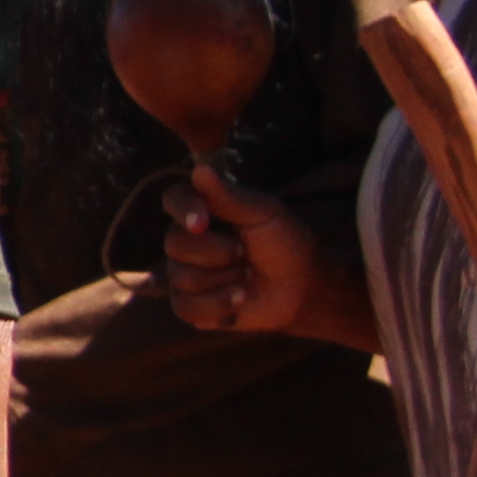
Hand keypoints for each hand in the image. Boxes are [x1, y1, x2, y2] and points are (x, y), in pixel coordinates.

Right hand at [156, 164, 350, 341]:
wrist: (303, 288)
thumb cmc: (285, 244)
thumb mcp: (263, 214)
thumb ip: (229, 196)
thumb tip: (199, 169)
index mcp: (203, 212)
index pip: (173, 199)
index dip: (183, 210)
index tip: (203, 223)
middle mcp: (187, 242)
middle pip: (174, 244)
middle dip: (216, 252)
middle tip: (245, 253)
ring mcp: (185, 274)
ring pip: (180, 277)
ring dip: (224, 280)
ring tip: (248, 277)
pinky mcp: (190, 306)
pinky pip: (185, 307)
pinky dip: (218, 304)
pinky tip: (240, 298)